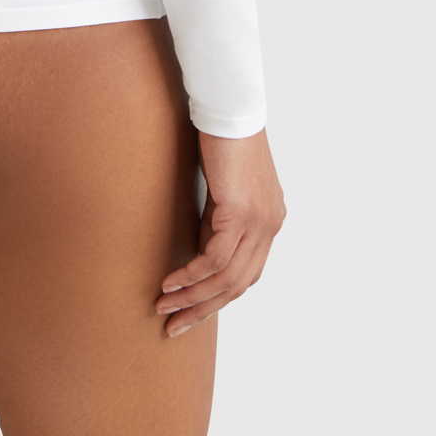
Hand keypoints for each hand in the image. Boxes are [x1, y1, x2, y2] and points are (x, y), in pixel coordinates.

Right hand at [157, 127, 284, 335]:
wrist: (230, 110)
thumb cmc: (223, 140)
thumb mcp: (225, 190)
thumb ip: (220, 220)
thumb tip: (201, 249)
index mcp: (271, 221)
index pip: (247, 274)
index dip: (218, 296)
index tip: (191, 310)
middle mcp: (271, 225)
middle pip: (238, 284)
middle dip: (203, 309)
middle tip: (175, 325)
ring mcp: (260, 221)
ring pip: (226, 277)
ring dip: (193, 298)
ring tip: (165, 307)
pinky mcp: (241, 213)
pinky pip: (214, 258)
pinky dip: (191, 275)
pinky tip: (171, 282)